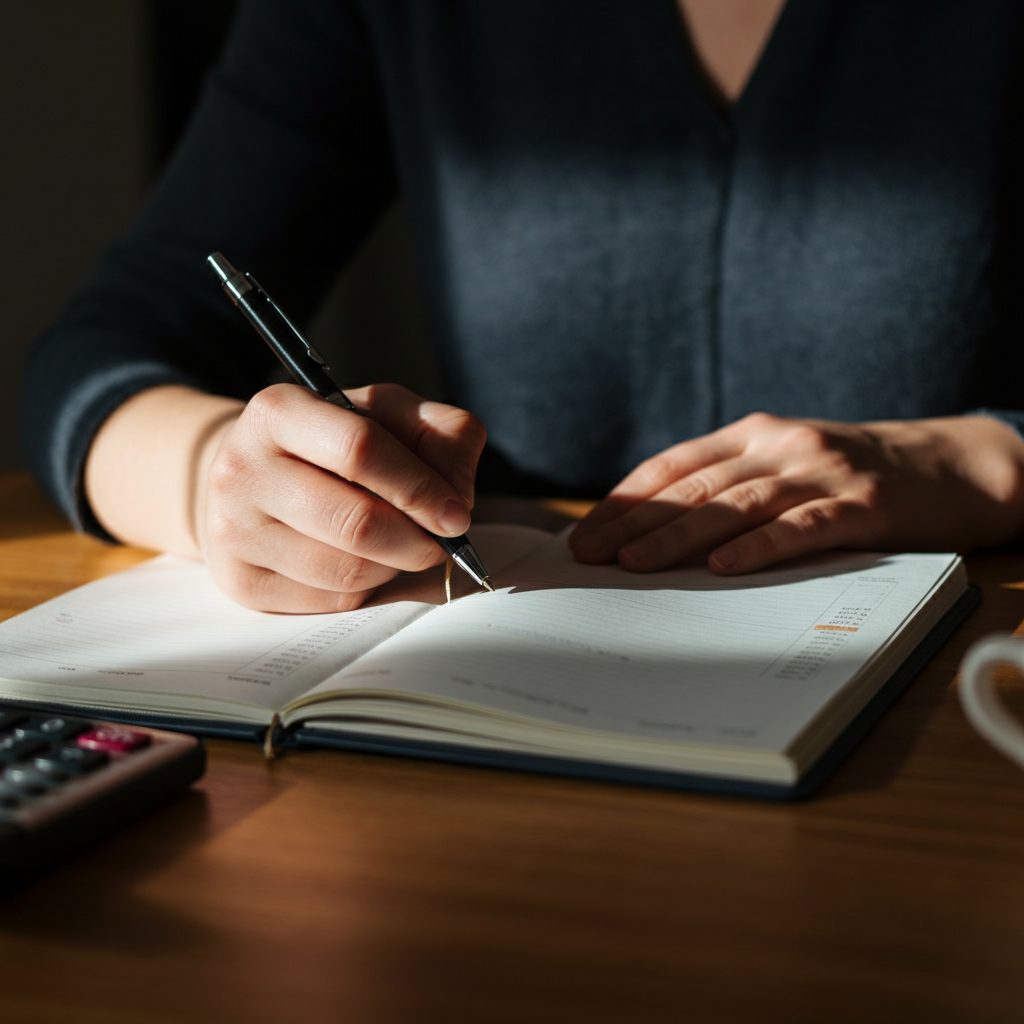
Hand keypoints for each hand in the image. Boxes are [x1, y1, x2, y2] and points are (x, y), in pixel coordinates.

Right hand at [200, 382, 484, 611]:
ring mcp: (233, 529)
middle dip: (415, 541)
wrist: (253, 477)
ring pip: (346, 571)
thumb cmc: (332, 444)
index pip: (360, 449)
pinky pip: (329, 600)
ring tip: (396, 546)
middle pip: (355, 522)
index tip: (456, 514)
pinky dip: (365, 588)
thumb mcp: (388, 414)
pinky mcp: (240, 581)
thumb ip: (442, 434)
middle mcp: (242, 468)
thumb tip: (458, 498)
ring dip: (392, 566)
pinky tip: (362, 562)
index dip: (420, 488)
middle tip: (438, 543)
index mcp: (278, 411)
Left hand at [569, 413, 1023, 574]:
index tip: (587, 531)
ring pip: (737, 505)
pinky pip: (802, 528)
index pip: (674, 466)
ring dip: (678, 536)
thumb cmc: (852, 473)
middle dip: (636, 523)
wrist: (952, 463)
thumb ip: (731, 485)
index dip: (627, 498)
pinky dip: (759, 547)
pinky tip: (722, 567)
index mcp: (753, 435)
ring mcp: (822, 473)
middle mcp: (781, 446)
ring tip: (633, 565)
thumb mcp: (785, 464)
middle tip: (590, 554)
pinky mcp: (863, 504)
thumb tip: (657, 531)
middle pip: (695, 487)